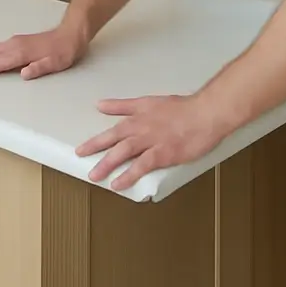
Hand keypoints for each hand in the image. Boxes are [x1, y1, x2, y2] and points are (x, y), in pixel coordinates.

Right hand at [0, 21, 87, 79]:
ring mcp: (21, 40)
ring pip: (0, 47)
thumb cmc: (65, 50)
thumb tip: (24, 74)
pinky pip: (4, 44)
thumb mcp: (56, 63)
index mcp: (26, 52)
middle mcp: (20, 45)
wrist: (72, 33)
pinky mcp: (24, 39)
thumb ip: (39, 68)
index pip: (4, 61)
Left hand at [75, 93, 230, 191]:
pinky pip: (141, 166)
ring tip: (94, 175)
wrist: (206, 113)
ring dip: (107, 163)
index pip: (115, 123)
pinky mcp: (163, 153)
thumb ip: (126, 106)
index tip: (84, 144)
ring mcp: (152, 140)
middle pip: (114, 137)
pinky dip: (129, 175)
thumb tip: (102, 105)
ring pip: (124, 151)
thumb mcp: (151, 101)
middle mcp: (142, 126)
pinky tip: (118, 184)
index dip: (98, 136)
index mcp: (141, 113)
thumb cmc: (183, 108)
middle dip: (95, 146)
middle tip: (80, 155)